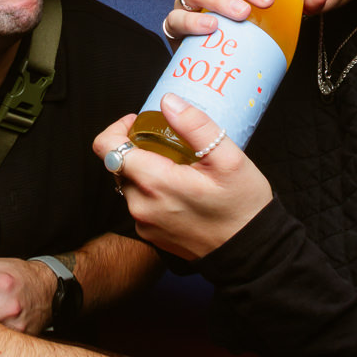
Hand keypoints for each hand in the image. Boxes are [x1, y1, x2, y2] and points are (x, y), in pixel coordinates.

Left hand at [92, 94, 272, 260]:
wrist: (251, 253)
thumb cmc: (242, 206)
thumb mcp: (228, 158)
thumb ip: (195, 126)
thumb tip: (168, 102)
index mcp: (154, 182)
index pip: (106, 147)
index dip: (118, 128)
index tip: (141, 123)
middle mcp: (140, 206)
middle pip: (118, 164)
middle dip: (138, 148)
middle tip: (170, 144)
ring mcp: (144, 224)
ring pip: (129, 184)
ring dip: (146, 170)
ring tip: (179, 167)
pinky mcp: (151, 235)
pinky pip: (140, 203)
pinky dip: (153, 191)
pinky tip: (181, 190)